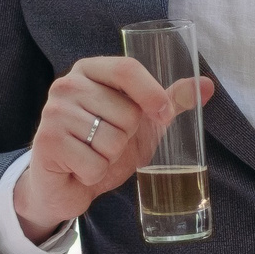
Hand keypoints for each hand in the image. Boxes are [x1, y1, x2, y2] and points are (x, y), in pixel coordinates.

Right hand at [11, 58, 213, 242]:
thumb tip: (207, 85)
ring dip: (110, 158)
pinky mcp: (47, 142)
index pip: (127, 68)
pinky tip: (80, 169)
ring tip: (93, 155)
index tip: (163, 115)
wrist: (67, 185)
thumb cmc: (103, 147)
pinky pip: (95, 163)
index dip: (152, 94)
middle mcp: (67, 85)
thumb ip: (169, 102)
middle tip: (107, 142)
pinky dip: (94, 174)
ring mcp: (54, 112)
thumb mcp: (141, 123)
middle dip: (126, 137)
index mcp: (90, 70)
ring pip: (112, 140)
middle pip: (126, 111)